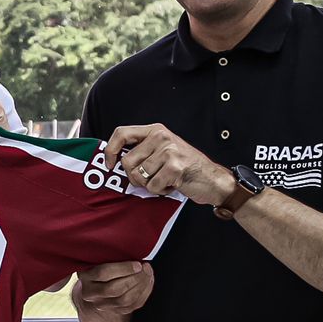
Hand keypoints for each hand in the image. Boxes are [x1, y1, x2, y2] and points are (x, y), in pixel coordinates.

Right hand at [72, 260, 153, 321]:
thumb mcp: (100, 258)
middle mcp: (89, 293)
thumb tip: (131, 251)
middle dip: (135, 278)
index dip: (123, 269)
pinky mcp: (115, 311)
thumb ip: (109, 255)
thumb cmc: (102, 266)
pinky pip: (133, 305)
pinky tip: (148, 282)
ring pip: (125, 300)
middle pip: (114, 289)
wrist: (98, 286)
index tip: (137, 264)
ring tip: (148, 273)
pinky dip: (144, 293)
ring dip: (141, 286)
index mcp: (84, 276)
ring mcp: (101, 305)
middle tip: (146, 268)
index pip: (103, 273)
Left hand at [105, 123, 232, 203]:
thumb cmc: (185, 167)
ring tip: (164, 179)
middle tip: (151, 178)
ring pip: (138, 176)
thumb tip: (113, 159)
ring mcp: (169, 150)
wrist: (212, 179)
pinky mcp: (175, 167)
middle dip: (135, 177)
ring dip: (149, 185)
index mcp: (155, 130)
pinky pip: (152, 186)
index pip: (121, 133)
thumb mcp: (162, 150)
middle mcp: (161, 136)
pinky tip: (172, 184)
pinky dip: (160, 190)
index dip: (110, 150)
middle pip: (127, 162)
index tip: (110, 165)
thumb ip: (141, 150)